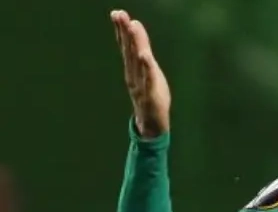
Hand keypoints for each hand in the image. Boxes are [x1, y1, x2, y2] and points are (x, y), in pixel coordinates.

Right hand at [111, 9, 170, 136]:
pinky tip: (145, 56)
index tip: (118, 13)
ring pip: (138, 62)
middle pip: (129, 51)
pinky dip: (147, 68)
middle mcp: (134, 75)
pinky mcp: (151, 95)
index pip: (127, 47)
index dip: (122, 30)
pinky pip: (149, 80)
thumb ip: (141, 53)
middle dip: (124, 32)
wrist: (151, 125)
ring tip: (133, 27)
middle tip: (119, 14)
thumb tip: (136, 30)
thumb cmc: (150, 96)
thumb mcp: (147, 72)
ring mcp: (141, 85)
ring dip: (135, 44)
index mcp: (133, 69)